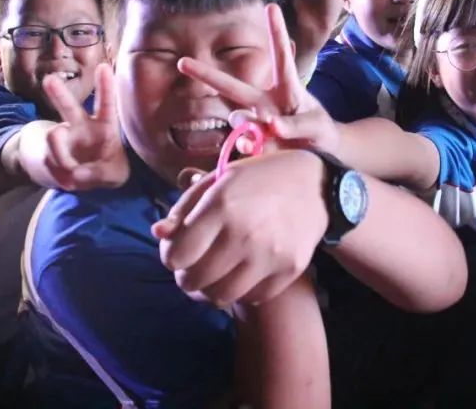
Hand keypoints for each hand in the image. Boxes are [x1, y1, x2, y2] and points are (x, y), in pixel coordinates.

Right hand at [39, 63, 129, 189]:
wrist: (79, 176)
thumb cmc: (105, 167)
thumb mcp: (114, 175)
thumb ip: (101, 174)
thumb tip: (75, 174)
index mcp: (104, 126)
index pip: (106, 105)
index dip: (106, 87)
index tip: (105, 66)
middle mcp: (81, 126)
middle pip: (68, 107)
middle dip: (59, 94)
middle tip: (49, 80)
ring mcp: (61, 137)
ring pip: (54, 139)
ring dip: (62, 158)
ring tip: (73, 173)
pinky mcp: (45, 151)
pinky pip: (50, 163)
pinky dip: (60, 176)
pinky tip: (68, 177)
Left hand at [152, 149, 328, 305]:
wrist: (316, 185)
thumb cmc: (260, 178)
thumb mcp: (220, 179)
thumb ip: (185, 207)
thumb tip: (159, 234)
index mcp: (220, 205)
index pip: (177, 255)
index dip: (170, 257)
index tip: (177, 253)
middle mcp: (242, 234)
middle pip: (195, 280)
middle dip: (186, 277)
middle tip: (191, 270)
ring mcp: (268, 255)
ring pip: (221, 296)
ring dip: (210, 291)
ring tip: (212, 278)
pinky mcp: (288, 270)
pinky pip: (252, 298)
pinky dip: (241, 292)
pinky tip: (241, 275)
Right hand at [176, 4, 338, 154]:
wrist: (317, 157)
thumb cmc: (318, 132)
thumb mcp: (317, 126)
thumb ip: (296, 125)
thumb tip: (271, 126)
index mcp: (286, 89)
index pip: (281, 58)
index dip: (276, 32)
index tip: (271, 6)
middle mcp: (264, 102)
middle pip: (232, 86)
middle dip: (206, 74)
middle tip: (181, 62)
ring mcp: (254, 122)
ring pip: (238, 119)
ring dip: (251, 129)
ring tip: (275, 138)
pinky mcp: (249, 143)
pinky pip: (240, 144)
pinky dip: (248, 148)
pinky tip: (257, 151)